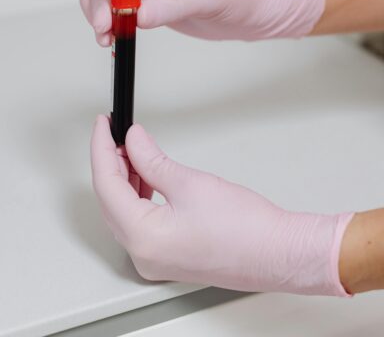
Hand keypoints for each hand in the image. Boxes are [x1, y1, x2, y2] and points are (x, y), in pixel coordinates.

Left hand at [90, 116, 352, 295]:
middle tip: (115, 133)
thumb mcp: (189, 182)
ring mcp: (154, 260)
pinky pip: (139, 223)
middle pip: (110, 200)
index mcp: (142, 238)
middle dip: (111, 163)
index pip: (106, 184)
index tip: (103, 125)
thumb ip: (151, 159)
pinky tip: (145, 176)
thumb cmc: (248, 229)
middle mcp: (142, 255)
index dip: (102, 148)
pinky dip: (138, 197)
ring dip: (125, 179)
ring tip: (132, 150)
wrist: (282, 254)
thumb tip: (132, 141)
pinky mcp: (167, 258)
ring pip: (123, 212)